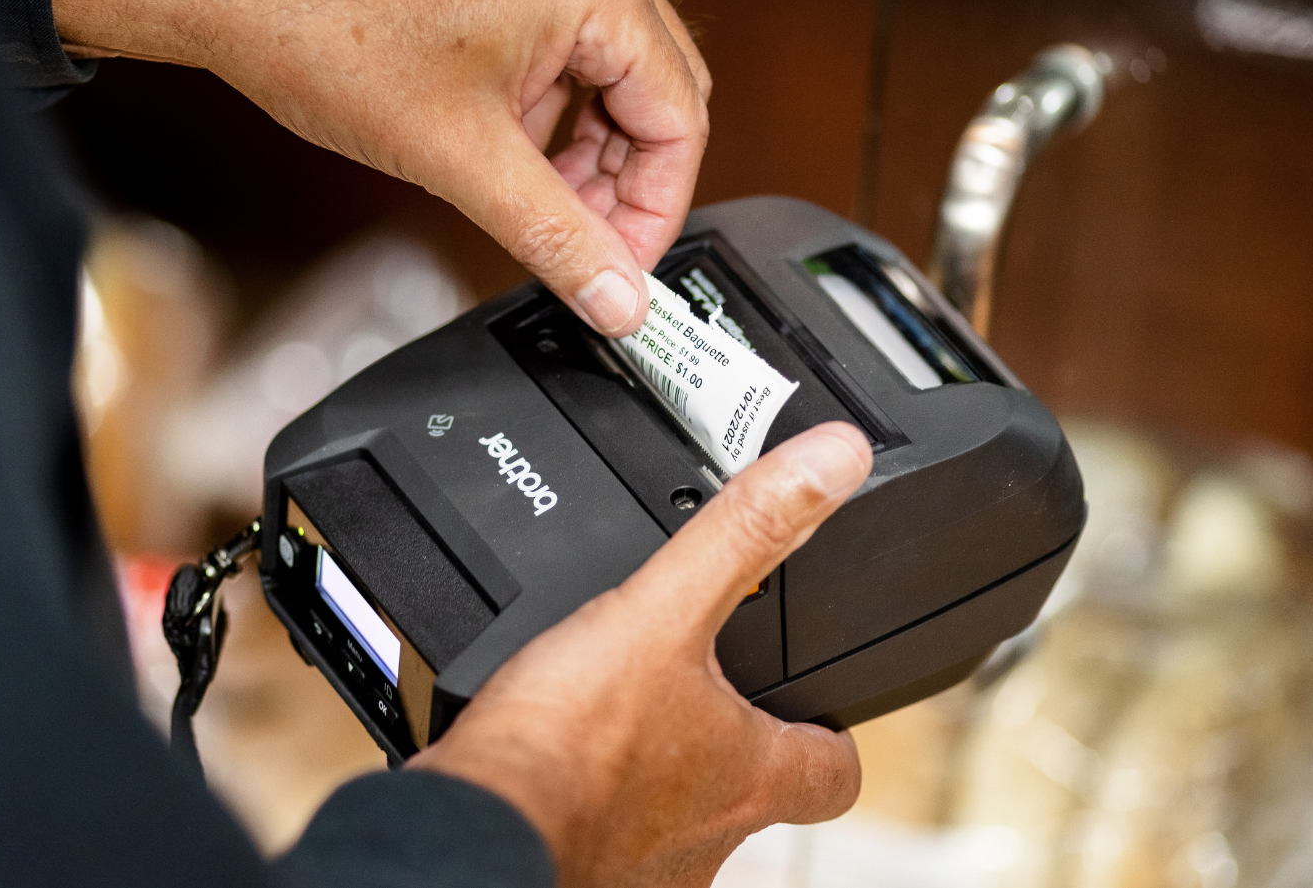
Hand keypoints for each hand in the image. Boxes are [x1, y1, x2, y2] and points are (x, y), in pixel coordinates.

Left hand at [51, 0, 709, 336]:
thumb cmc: (326, 34)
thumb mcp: (460, 159)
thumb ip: (554, 235)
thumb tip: (615, 298)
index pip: (680, 114)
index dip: (658, 207)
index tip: (625, 272)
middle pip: (653, 96)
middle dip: (622, 185)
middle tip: (586, 254)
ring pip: (605, 82)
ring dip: (581, 157)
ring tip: (535, 213)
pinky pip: (557, 60)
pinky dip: (543, 122)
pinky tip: (502, 165)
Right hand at [408, 423, 871, 887]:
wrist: (479, 826)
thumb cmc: (566, 748)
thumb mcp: (659, 610)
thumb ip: (743, 534)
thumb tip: (831, 464)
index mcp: (749, 774)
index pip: (834, 771)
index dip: (828, 732)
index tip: (811, 704)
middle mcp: (709, 838)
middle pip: (750, 793)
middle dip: (725, 742)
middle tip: (693, 691)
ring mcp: (645, 866)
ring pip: (674, 818)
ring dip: (653, 771)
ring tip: (613, 716)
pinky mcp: (582, 867)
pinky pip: (602, 831)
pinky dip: (588, 794)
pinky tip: (554, 757)